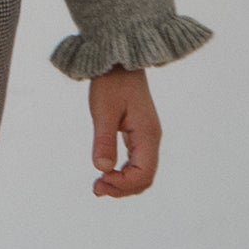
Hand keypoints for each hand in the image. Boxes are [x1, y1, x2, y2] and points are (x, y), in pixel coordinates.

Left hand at [89, 64, 160, 197]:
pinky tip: (107, 172)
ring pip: (142, 172)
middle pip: (145, 178)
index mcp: (148, 135)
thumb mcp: (103, 110)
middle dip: (122, 188)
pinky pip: (137, 162)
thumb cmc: (111, 82)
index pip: (143, 174)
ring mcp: (147, 137)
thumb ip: (104, 140)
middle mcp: (152, 139)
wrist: (119, 60)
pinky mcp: (140, 133)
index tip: (99, 181)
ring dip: (123, 183)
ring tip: (99, 185)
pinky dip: (124, 173)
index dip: (123, 184)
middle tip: (96, 189)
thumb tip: (102, 169)